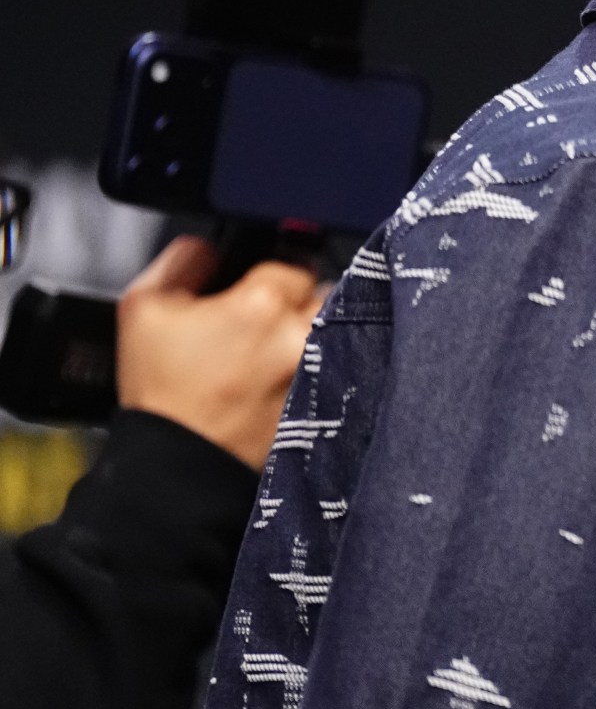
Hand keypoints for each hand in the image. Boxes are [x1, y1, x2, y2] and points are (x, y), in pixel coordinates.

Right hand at [116, 237, 318, 469]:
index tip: (254, 289)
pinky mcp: (325, 399)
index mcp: (262, 304)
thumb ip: (182, 261)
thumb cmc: (160, 388)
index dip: (271, 273)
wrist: (176, 461)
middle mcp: (300, 333)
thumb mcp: (143, 308)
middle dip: (301, 300)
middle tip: (269, 319)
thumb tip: (210, 247)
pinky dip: (322, 363)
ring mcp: (317, 369)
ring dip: (315, 330)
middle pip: (324, 292)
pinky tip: (287, 374)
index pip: (291, 262)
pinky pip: (338, 364)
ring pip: (337, 328)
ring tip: (281, 347)